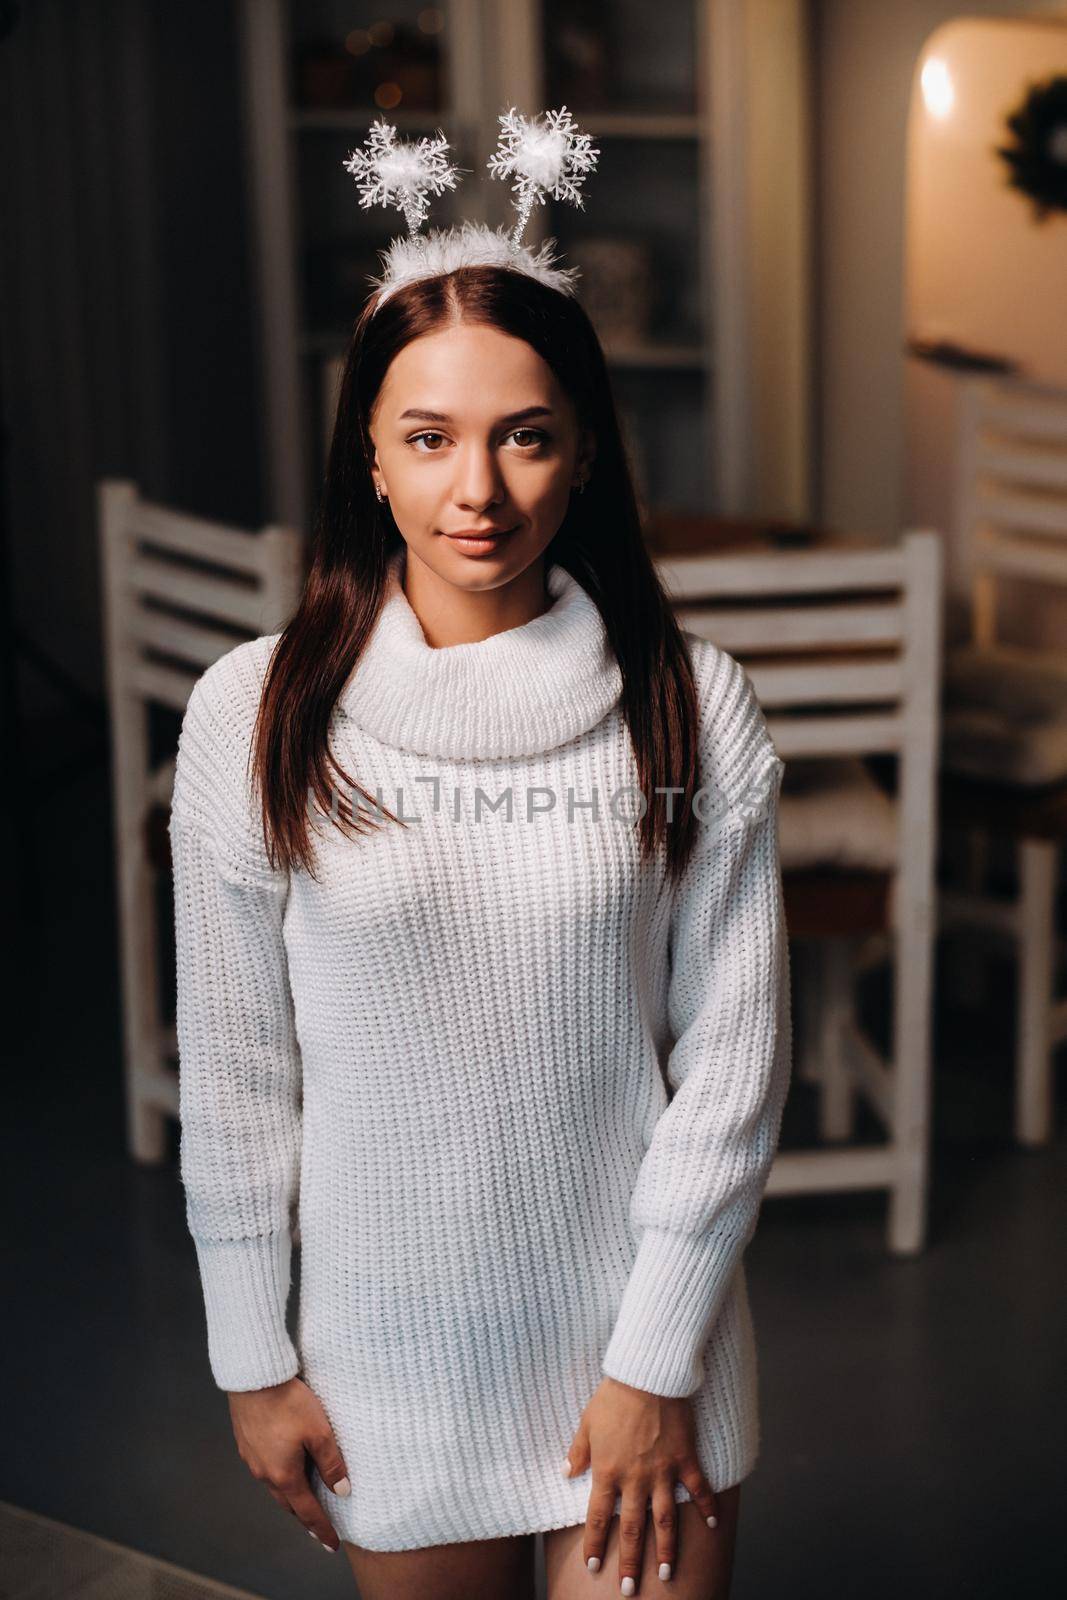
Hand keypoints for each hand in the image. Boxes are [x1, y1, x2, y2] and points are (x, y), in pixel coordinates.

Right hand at [228, 1375, 349, 1553]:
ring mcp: (252, 1459)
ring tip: (306, 1496)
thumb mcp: (319, 1431)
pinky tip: (286, 1466)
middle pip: (289, 1503)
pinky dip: (280, 1475)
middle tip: (320, 1525)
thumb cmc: (289, 1402)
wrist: (253, 1377)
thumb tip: (342, 1491)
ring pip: (275, 1486)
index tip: (332, 1545)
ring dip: (292, 1494)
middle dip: (305, 1515)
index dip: (321, 1529)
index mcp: (284, 1475)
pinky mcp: (246, 1443)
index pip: (307, 1512)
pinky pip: (266, 1469)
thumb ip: (331, 1463)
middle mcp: (264, 1473)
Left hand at [563, 1376, 718, 1592]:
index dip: (595, 1544)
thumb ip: (578, 1451)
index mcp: (607, 1471)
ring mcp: (662, 1471)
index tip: (594, 1567)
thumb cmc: (614, 1396)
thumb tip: (566, 1472)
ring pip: (664, 1519)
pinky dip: (707, 1507)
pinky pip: (698, 1488)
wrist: (647, 1375)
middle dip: (630, 1561)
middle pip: (631, 1528)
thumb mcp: (587, 1422)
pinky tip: (713, 1526)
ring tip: (667, 1574)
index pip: (597, 1517)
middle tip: (629, 1588)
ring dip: (666, 1548)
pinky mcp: (684, 1458)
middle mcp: (635, 1478)